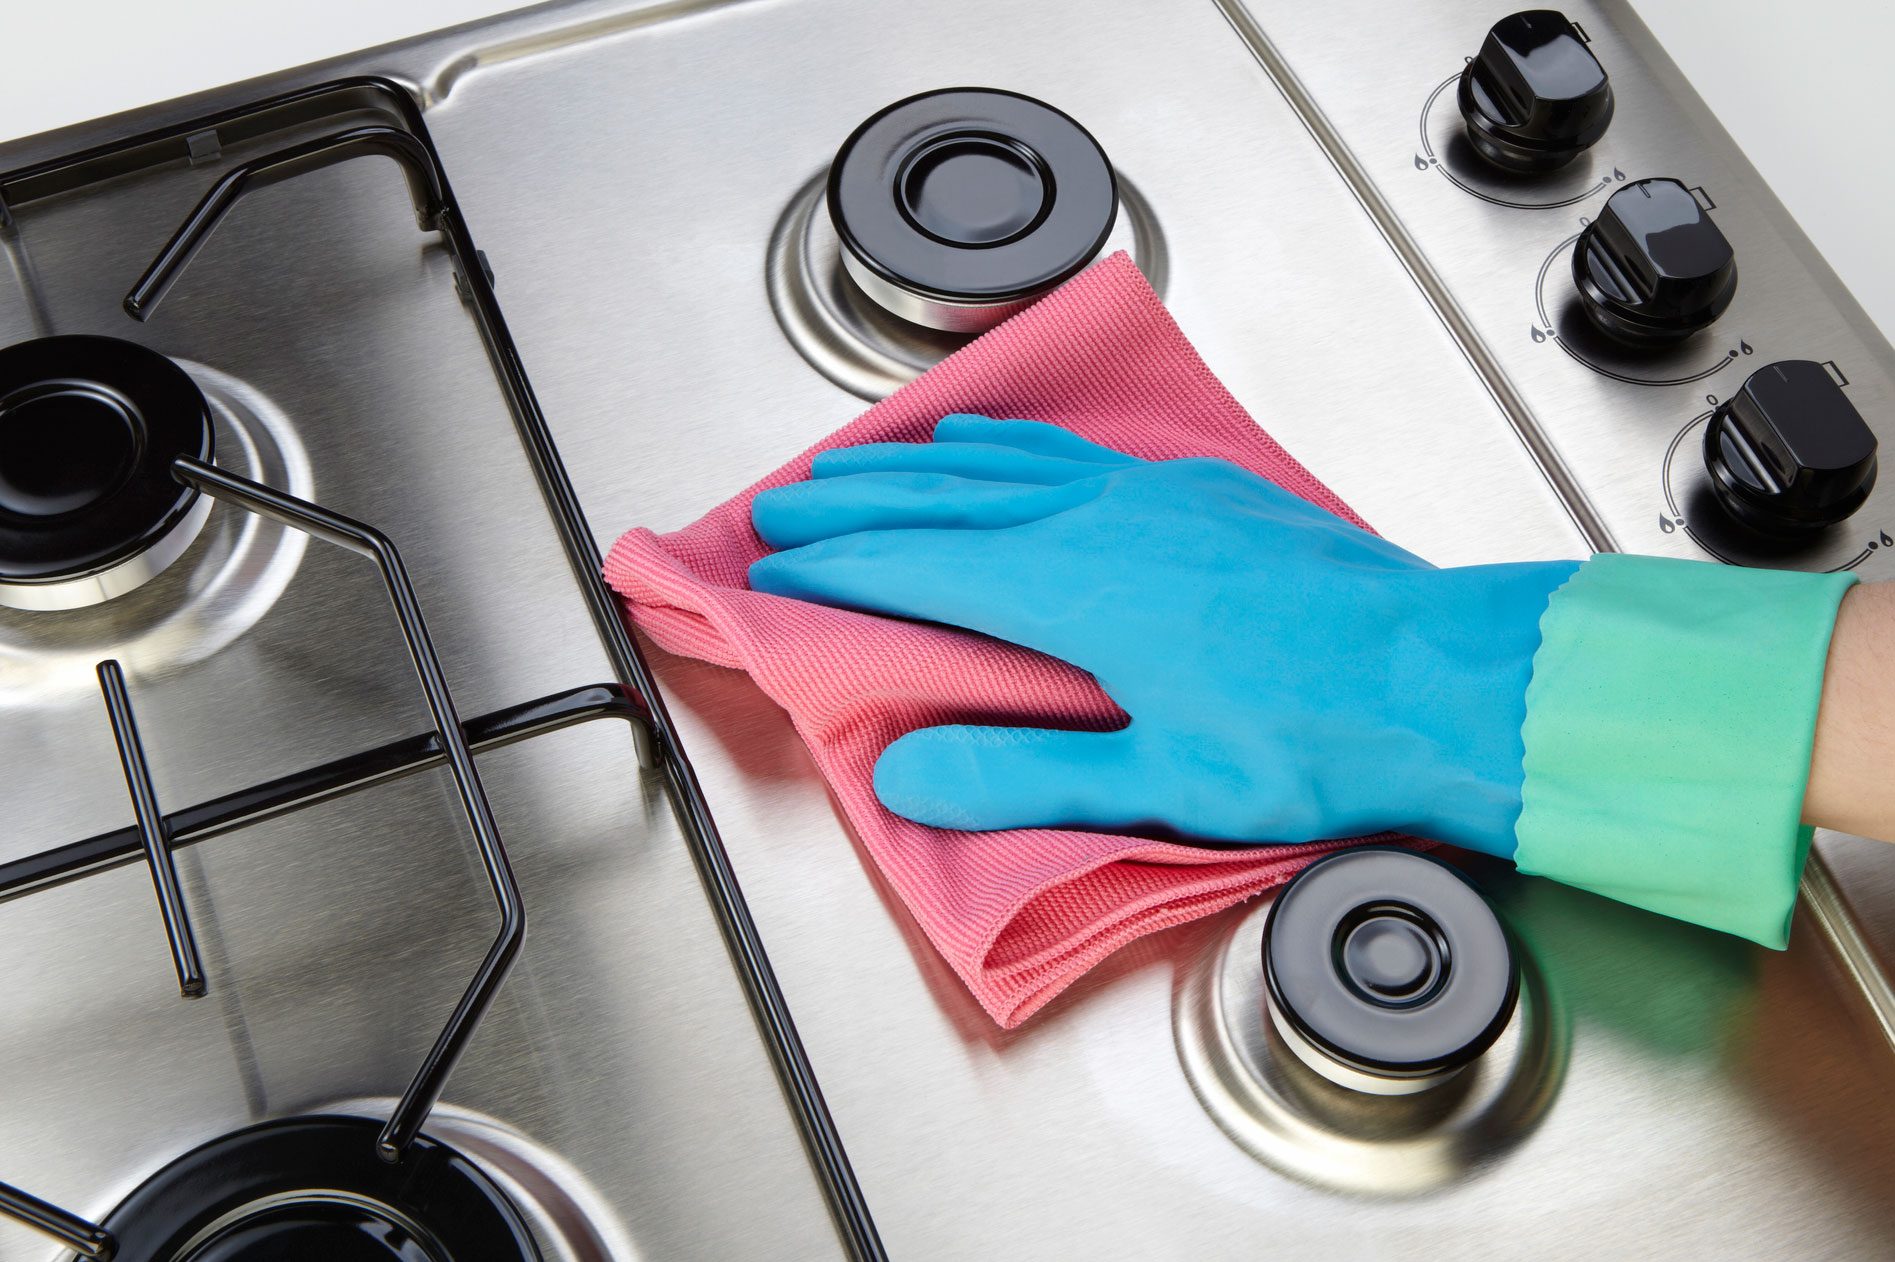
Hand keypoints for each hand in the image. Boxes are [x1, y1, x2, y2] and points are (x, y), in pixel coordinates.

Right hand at [749, 416, 1576, 855]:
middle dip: (853, 503)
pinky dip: (1007, 444)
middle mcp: (1098, 523)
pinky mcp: (1196, 491)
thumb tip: (907, 776)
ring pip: (1003, 461)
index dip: (837, 571)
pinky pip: (1069, 450)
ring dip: (918, 463)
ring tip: (863, 460)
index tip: (776, 571)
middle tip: (784, 505)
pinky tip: (997, 442)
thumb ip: (1024, 775)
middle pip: (943, 499)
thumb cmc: (1311, 737)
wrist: (1439, 675)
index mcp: (1072, 592)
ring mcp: (1149, 495)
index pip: (919, 571)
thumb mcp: (1160, 783)